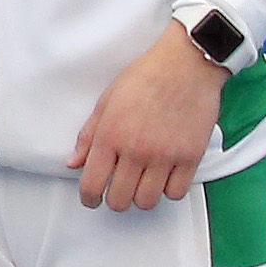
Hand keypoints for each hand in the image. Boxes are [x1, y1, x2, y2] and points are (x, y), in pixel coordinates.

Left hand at [69, 26, 228, 211]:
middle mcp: (136, 150)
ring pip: (148, 201)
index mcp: (110, 137)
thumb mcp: (106, 102)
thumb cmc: (145, 77)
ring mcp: (165, 156)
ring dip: (142, 197)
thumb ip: (88, 136)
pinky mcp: (190, 156)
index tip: (91, 200)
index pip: (92, 184)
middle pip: (120, 200)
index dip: (89, 199)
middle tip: (117, 191)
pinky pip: (177, 192)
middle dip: (114, 200)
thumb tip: (74, 163)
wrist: (186, 65)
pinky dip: (169, 191)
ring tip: (141, 184)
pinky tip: (165, 178)